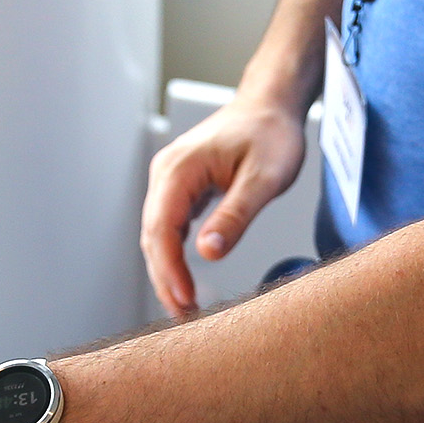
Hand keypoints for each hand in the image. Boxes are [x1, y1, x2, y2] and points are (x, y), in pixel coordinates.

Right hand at [143, 95, 308, 315]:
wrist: (272, 106)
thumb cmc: (271, 134)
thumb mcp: (264, 177)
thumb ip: (236, 214)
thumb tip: (208, 253)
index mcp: (179, 169)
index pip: (161, 228)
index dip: (169, 269)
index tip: (185, 299)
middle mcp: (166, 174)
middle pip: (152, 236)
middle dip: (165, 279)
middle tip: (184, 316)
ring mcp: (170, 181)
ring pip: (157, 235)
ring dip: (167, 272)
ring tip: (185, 307)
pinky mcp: (181, 188)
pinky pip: (168, 228)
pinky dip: (174, 256)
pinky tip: (186, 280)